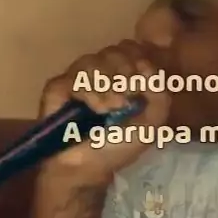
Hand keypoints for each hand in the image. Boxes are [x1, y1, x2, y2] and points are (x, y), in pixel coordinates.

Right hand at [38, 40, 170, 184]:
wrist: (87, 169)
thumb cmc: (118, 146)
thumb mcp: (152, 123)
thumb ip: (160, 94)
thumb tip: (148, 67)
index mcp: (123, 75)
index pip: (132, 48)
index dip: (139, 59)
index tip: (141, 84)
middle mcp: (100, 72)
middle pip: (115, 50)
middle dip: (125, 72)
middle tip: (125, 100)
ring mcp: (77, 78)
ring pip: (94, 60)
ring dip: (107, 85)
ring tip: (110, 109)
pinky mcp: (57, 87)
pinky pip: (73, 76)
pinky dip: (89, 91)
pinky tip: (95, 109)